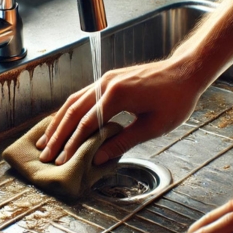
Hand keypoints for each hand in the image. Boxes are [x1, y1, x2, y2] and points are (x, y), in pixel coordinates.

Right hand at [36, 57, 206, 164]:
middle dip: (57, 135)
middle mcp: (106, 83)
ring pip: (74, 101)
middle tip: (45, 155)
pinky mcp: (109, 79)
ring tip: (46, 141)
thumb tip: (97, 158)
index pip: (86, 124)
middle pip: (73, 111)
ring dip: (58, 122)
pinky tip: (63, 122)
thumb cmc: (176, 99)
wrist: (186, 72)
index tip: (61, 161)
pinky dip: (69, 111)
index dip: (72, 144)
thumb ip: (123, 142)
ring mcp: (106, 79)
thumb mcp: (152, 126)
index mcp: (117, 95)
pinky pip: (82, 95)